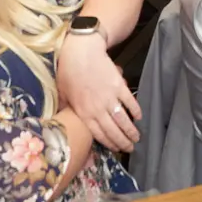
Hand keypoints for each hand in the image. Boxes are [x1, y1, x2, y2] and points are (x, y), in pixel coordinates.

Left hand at [56, 31, 140, 152]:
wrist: (81, 51)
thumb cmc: (68, 71)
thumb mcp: (63, 94)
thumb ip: (66, 109)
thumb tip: (63, 121)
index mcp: (84, 113)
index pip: (99, 134)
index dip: (110, 144)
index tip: (117, 150)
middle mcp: (98, 109)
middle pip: (113, 131)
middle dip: (123, 142)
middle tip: (130, 148)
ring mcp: (110, 97)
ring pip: (123, 120)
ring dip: (131, 131)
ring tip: (137, 138)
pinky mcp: (119, 86)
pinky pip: (130, 102)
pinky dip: (135, 111)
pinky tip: (138, 117)